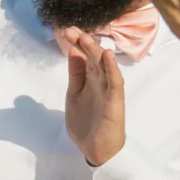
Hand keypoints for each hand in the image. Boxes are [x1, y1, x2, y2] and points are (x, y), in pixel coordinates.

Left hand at [61, 29, 127, 165]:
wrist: (97, 149)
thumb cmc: (87, 123)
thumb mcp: (74, 95)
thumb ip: (75, 75)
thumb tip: (73, 52)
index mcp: (90, 80)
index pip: (83, 58)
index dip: (76, 45)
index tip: (65, 31)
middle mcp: (101, 82)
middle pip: (93, 59)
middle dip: (83, 43)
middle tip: (70, 30)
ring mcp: (108, 91)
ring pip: (104, 67)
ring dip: (95, 51)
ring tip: (86, 37)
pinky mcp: (114, 102)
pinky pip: (114, 83)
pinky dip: (111, 68)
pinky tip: (106, 56)